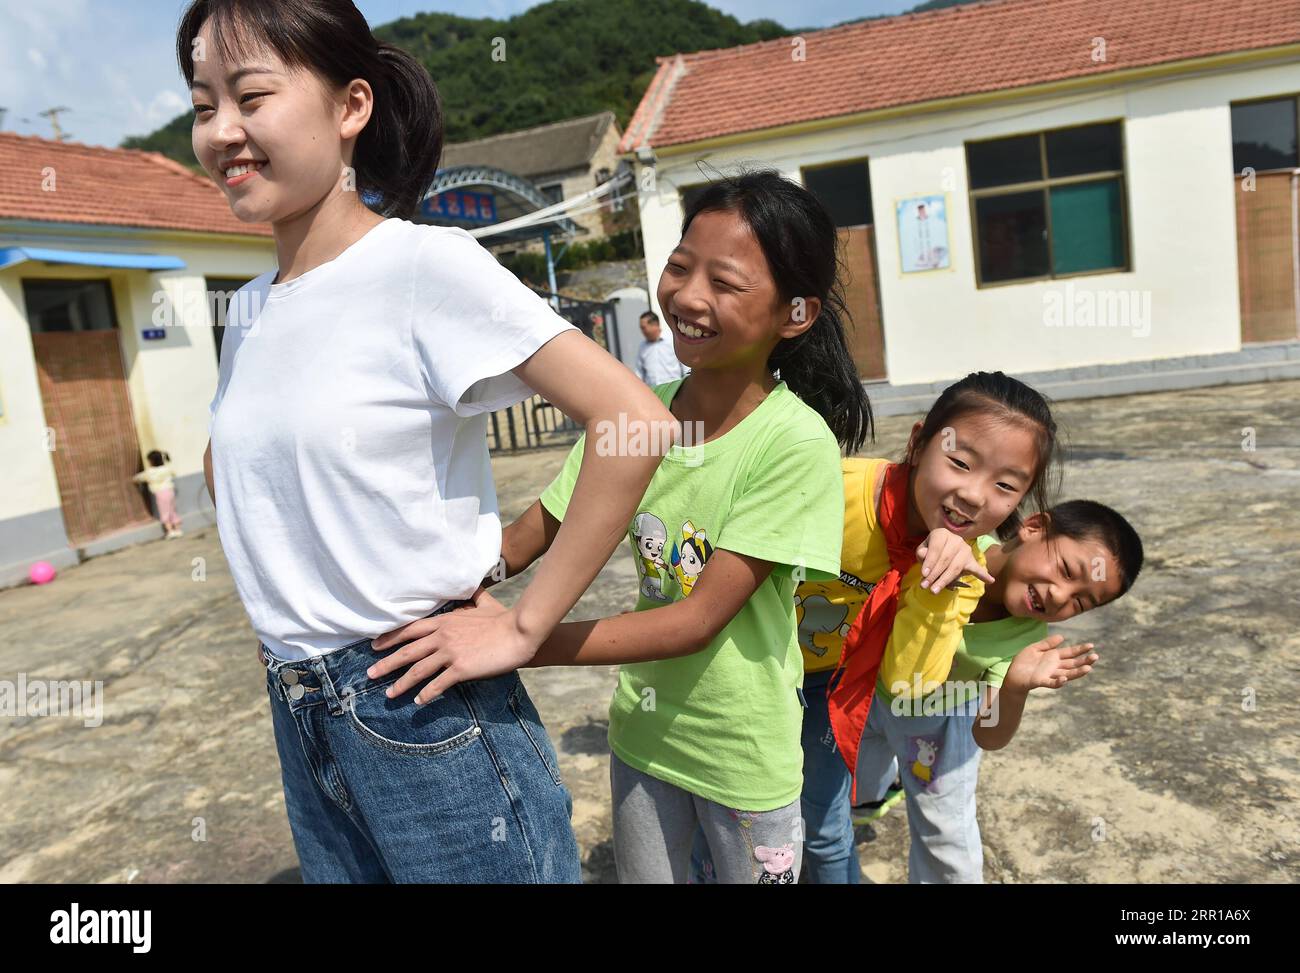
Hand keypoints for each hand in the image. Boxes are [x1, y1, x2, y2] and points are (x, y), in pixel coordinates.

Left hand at [367, 587, 526, 703]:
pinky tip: (418, 702)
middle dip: (386, 663)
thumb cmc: (504, 619)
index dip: (391, 638)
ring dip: (401, 683)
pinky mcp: (461, 668)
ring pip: (418, 670)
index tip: (375, 645)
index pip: (410, 630)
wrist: (519, 632)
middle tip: (370, 673)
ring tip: (389, 694)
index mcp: (445, 621)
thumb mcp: (485, 603)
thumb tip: (473, 586)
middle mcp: (442, 636)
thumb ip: (473, 597)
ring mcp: (450, 652)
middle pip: (407, 651)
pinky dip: (426, 694)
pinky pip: (438, 684)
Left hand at [916, 528, 995, 592]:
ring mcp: (966, 550)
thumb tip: (924, 557)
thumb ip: (922, 553)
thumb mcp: (923, 549)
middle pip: (945, 559)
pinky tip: (990, 580)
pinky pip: (977, 568)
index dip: (929, 562)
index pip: (936, 548)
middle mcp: (956, 539)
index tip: (923, 574)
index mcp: (942, 533)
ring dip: (945, 580)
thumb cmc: (931, 550)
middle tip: (925, 586)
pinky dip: (983, 575)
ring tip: (934, 591)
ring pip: (955, 567)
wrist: (943, 549)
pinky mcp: (972, 560)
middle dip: (934, 575)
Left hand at [1002, 634, 1097, 693]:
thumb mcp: (1035, 648)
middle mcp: (1055, 667)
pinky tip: (1064, 679)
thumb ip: (1047, 643)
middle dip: (1084, 661)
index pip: (1070, 653)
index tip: (1091, 646)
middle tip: (1096, 657)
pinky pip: (1052, 683)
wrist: (1012, 675)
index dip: (1080, 650)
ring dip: (1077, 672)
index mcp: (1054, 657)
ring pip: (1067, 674)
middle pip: (1073, 664)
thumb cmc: (1024, 662)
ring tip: (1088, 668)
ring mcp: (1049, 675)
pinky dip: (1058, 682)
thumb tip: (1062, 637)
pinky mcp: (1041, 681)